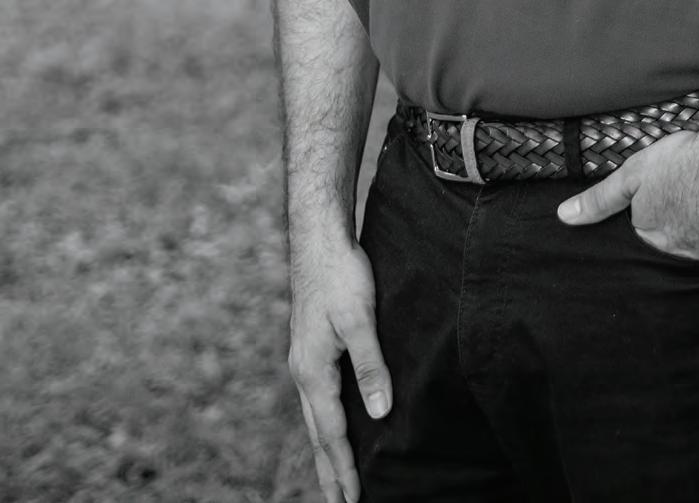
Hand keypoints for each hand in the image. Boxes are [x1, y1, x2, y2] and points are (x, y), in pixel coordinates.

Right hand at [287, 230, 390, 502]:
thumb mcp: (361, 319)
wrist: (319, 237)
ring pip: (315, 415)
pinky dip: (324, 420)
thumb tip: (379, 413)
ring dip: (325, 448)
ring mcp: (304, 358)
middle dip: (329, 470)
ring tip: (335, 476)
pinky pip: (317, 396)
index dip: (344, 468)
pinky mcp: (310, 345)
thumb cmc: (341, 274)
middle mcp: (303, 370)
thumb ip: (371, 366)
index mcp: (314, 371)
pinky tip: (334, 420)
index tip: (352, 501)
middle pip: (317, 432)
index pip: (331, 433)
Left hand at [557, 126, 698, 258]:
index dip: (653, 209)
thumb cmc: (687, 163)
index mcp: (656, 239)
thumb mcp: (634, 174)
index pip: (647, 233)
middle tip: (689, 191)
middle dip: (681, 222)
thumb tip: (565, 217)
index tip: (663, 191)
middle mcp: (686, 253)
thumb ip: (600, 199)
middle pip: (677, 240)